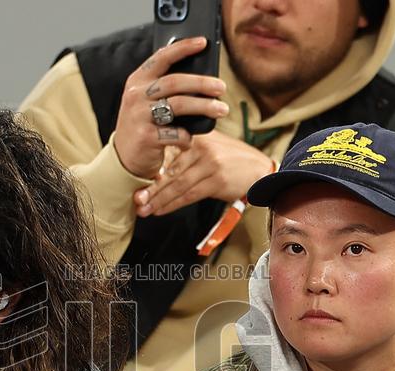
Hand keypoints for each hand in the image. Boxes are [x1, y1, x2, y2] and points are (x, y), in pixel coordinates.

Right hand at [112, 37, 228, 179]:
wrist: (124, 157)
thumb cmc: (144, 124)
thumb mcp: (146, 101)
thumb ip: (165, 87)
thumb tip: (203, 78)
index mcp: (138, 81)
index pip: (161, 57)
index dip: (183, 47)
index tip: (203, 43)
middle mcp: (136, 95)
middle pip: (175, 81)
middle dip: (202, 83)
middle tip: (221, 87)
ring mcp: (139, 116)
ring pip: (178, 105)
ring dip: (204, 107)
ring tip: (221, 110)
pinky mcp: (146, 137)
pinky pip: (176, 133)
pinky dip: (187, 137)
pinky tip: (189, 139)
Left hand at [134, 131, 275, 216]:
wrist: (259, 169)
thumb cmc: (231, 160)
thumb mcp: (210, 146)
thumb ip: (187, 152)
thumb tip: (158, 170)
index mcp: (197, 136)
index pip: (168, 154)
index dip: (151, 170)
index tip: (135, 182)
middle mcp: (202, 147)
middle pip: (170, 171)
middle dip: (151, 188)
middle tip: (136, 199)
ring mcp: (210, 164)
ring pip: (178, 185)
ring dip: (159, 199)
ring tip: (144, 209)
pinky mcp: (217, 180)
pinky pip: (190, 195)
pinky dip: (173, 204)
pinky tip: (161, 210)